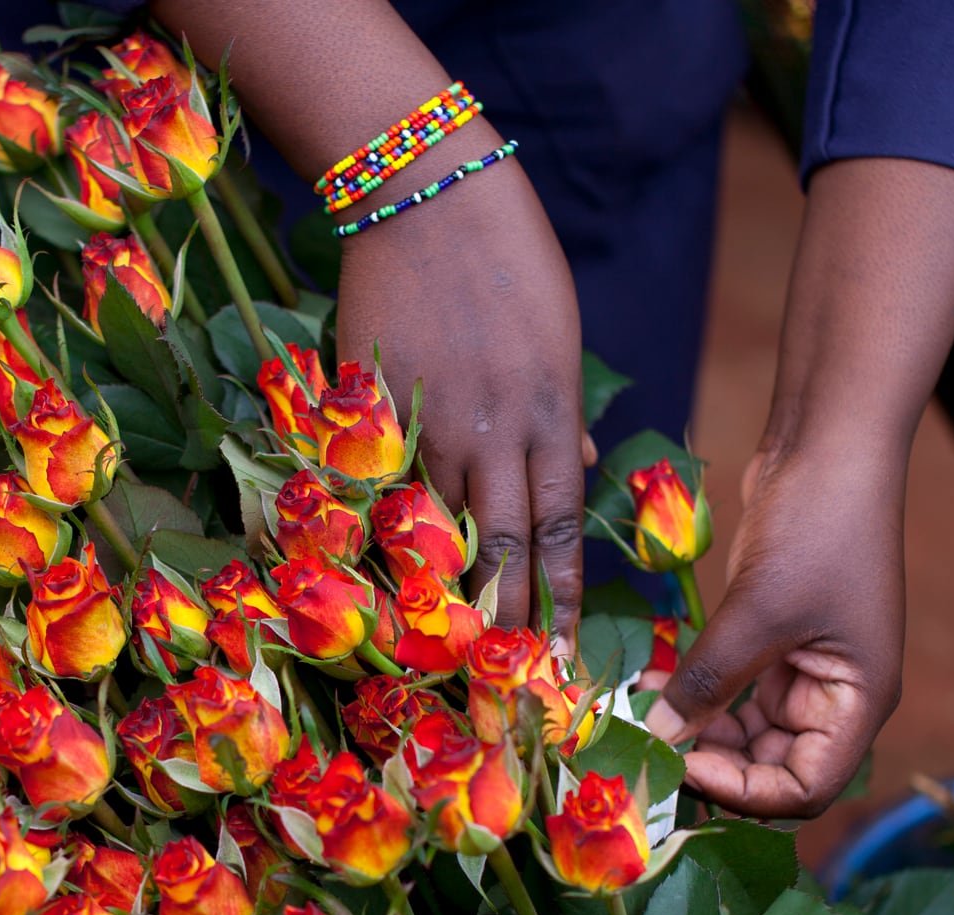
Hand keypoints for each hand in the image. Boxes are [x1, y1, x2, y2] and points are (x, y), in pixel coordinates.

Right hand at [336, 162, 592, 646]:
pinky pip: (377, 486)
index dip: (557, 596)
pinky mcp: (373, 406)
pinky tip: (372, 578)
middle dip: (504, 620)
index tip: (559, 651)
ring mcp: (428, 421)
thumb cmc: (506, 257)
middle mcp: (494, 431)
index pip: (557, 528)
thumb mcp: (559, 334)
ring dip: (440, 591)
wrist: (426, 195)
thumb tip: (581, 474)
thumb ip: (563, 417)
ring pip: (436, 526)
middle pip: (501, 546)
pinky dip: (379, 533)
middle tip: (503, 680)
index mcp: (548, 414)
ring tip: (440, 651)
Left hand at [641, 445, 905, 817]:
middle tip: (644, 752)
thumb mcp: (757, 612)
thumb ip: (707, 682)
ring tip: (638, 716)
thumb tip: (655, 739)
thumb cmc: (817, 529)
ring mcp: (804, 669)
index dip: (744, 791)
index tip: (684, 764)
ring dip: (694, 731)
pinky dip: (693, 693)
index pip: (805, 789)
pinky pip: (730, 689)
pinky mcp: (772, 640)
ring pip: (743, 732)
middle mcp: (836, 697)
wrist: (829, 445)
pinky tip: (651, 683)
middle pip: (771, 767)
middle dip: (710, 764)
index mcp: (858, 703)